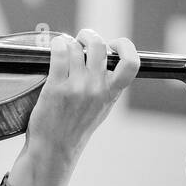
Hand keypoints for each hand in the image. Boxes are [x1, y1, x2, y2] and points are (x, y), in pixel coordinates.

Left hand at [10, 29, 139, 185]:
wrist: (53, 149)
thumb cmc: (74, 127)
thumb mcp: (100, 108)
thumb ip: (107, 86)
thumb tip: (106, 59)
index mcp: (112, 93)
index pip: (131, 63)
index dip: (125, 46)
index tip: (113, 43)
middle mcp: (97, 89)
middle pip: (98, 46)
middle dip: (88, 36)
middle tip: (80, 39)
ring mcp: (77, 88)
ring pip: (76, 47)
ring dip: (68, 42)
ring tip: (64, 48)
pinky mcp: (56, 88)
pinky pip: (59, 53)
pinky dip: (56, 45)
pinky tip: (55, 47)